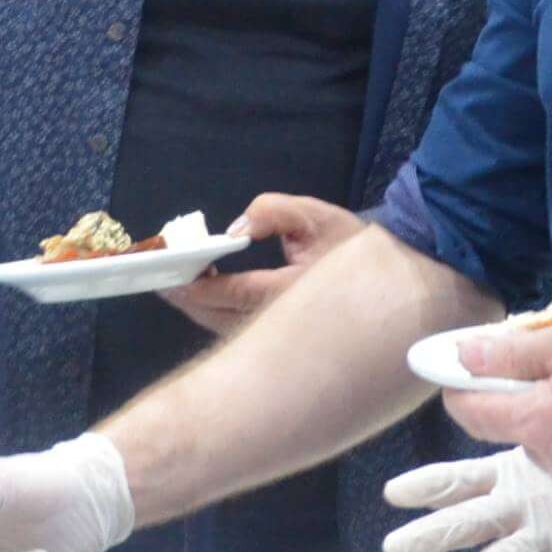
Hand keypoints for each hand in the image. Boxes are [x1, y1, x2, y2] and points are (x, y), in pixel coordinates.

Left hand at [160, 192, 364, 334]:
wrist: (389, 279)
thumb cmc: (349, 245)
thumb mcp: (315, 216)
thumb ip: (272, 212)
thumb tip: (235, 227)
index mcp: (287, 290)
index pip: (230, 292)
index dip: (196, 286)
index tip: (170, 276)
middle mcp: (279, 319)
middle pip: (218, 317)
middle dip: (187, 301)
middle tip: (162, 284)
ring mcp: (280, 334)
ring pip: (226, 330)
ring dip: (199, 312)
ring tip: (176, 290)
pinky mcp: (282, 339)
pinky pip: (238, 332)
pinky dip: (216, 317)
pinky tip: (204, 299)